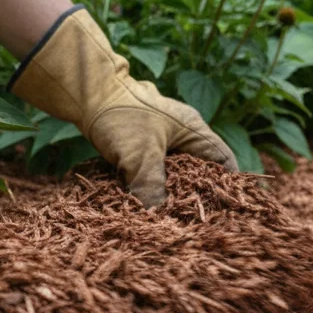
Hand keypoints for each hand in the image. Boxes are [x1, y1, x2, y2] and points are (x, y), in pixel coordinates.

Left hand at [10, 6, 237, 205]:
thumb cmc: (121, 117)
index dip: (226, 183)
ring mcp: (162, 135)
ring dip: (172, 190)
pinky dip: (153, 183)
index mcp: (193, 129)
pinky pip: (155, 167)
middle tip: (194, 216)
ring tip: (171, 214)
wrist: (86, 93)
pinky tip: (148, 200)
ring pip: (175, 170)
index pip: (222, 159)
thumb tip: (157, 219)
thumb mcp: (140, 156)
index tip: (223, 208)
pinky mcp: (142, 142)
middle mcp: (182, 132)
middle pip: (200, 167)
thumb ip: (152, 188)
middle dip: (197, 192)